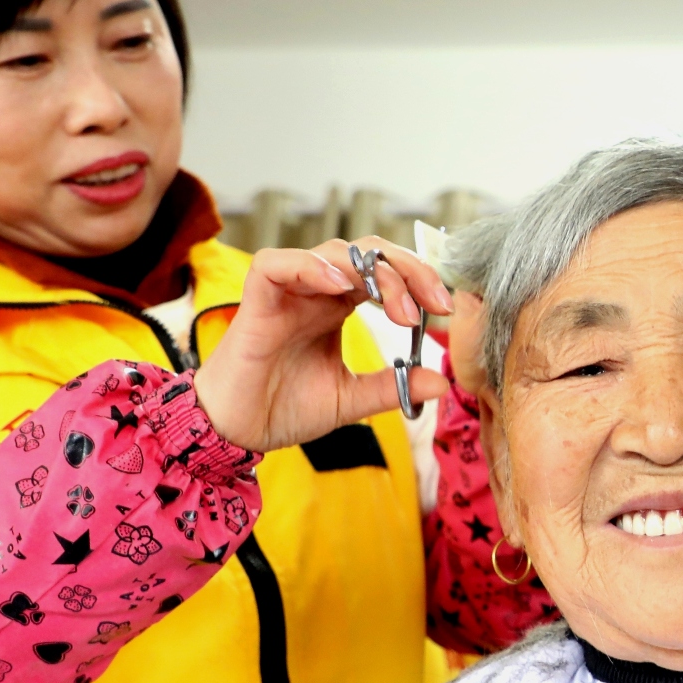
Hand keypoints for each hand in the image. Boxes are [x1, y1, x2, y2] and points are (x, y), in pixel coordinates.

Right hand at [195, 237, 453, 452]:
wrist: (237, 432)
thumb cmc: (284, 407)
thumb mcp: (351, 399)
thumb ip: (393, 386)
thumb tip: (442, 381)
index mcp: (338, 307)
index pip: (386, 273)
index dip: (419, 281)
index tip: (446, 310)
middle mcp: (317, 291)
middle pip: (368, 253)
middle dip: (408, 271)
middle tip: (432, 305)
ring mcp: (287, 290)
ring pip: (333, 251)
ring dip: (372, 272)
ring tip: (396, 307)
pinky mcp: (257, 298)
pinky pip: (278, 263)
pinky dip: (310, 266)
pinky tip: (338, 287)